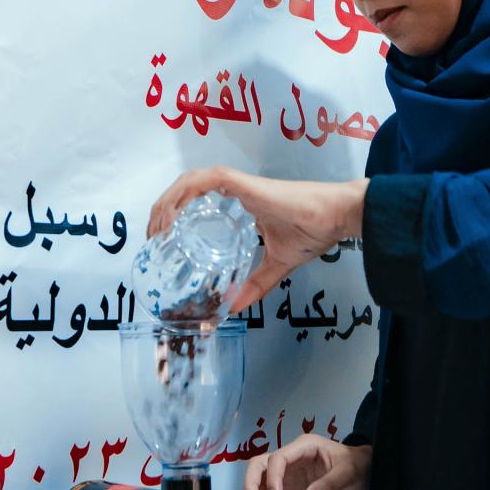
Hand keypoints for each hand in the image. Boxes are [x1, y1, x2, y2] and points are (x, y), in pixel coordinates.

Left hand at [146, 166, 368, 311]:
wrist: (336, 218)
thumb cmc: (314, 231)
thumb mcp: (275, 267)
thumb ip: (253, 286)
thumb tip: (229, 309)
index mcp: (240, 204)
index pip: (196, 200)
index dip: (173, 215)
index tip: (162, 239)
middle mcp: (235, 192)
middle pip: (185, 190)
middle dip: (162, 209)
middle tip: (153, 237)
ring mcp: (239, 186)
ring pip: (189, 180)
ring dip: (167, 201)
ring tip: (158, 227)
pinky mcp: (244, 184)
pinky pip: (206, 180)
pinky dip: (185, 194)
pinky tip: (174, 215)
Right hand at [243, 434, 371, 489]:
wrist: (363, 476)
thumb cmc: (356, 466)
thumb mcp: (347, 473)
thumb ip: (328, 484)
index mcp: (303, 447)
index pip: (279, 457)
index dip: (273, 475)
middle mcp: (291, 459)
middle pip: (261, 464)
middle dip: (252, 482)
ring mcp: (288, 476)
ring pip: (261, 480)